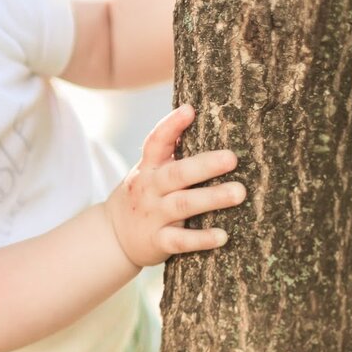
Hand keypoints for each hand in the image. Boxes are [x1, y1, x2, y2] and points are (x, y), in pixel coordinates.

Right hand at [105, 104, 245, 267]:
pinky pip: (180, 240)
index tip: (189, 110)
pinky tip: (223, 236)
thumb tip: (200, 118)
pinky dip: (201, 239)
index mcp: (148, 169)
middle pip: (176, 174)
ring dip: (211, 198)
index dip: (170, 126)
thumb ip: (169, 154)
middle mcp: (149, 189)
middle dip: (204, 165)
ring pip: (183, 204)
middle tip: (232, 158)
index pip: (155, 143)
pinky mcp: (158, 241)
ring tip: (239, 192)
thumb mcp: (147, 173)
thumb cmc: (143, 197)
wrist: (112, 236)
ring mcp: (152, 215)